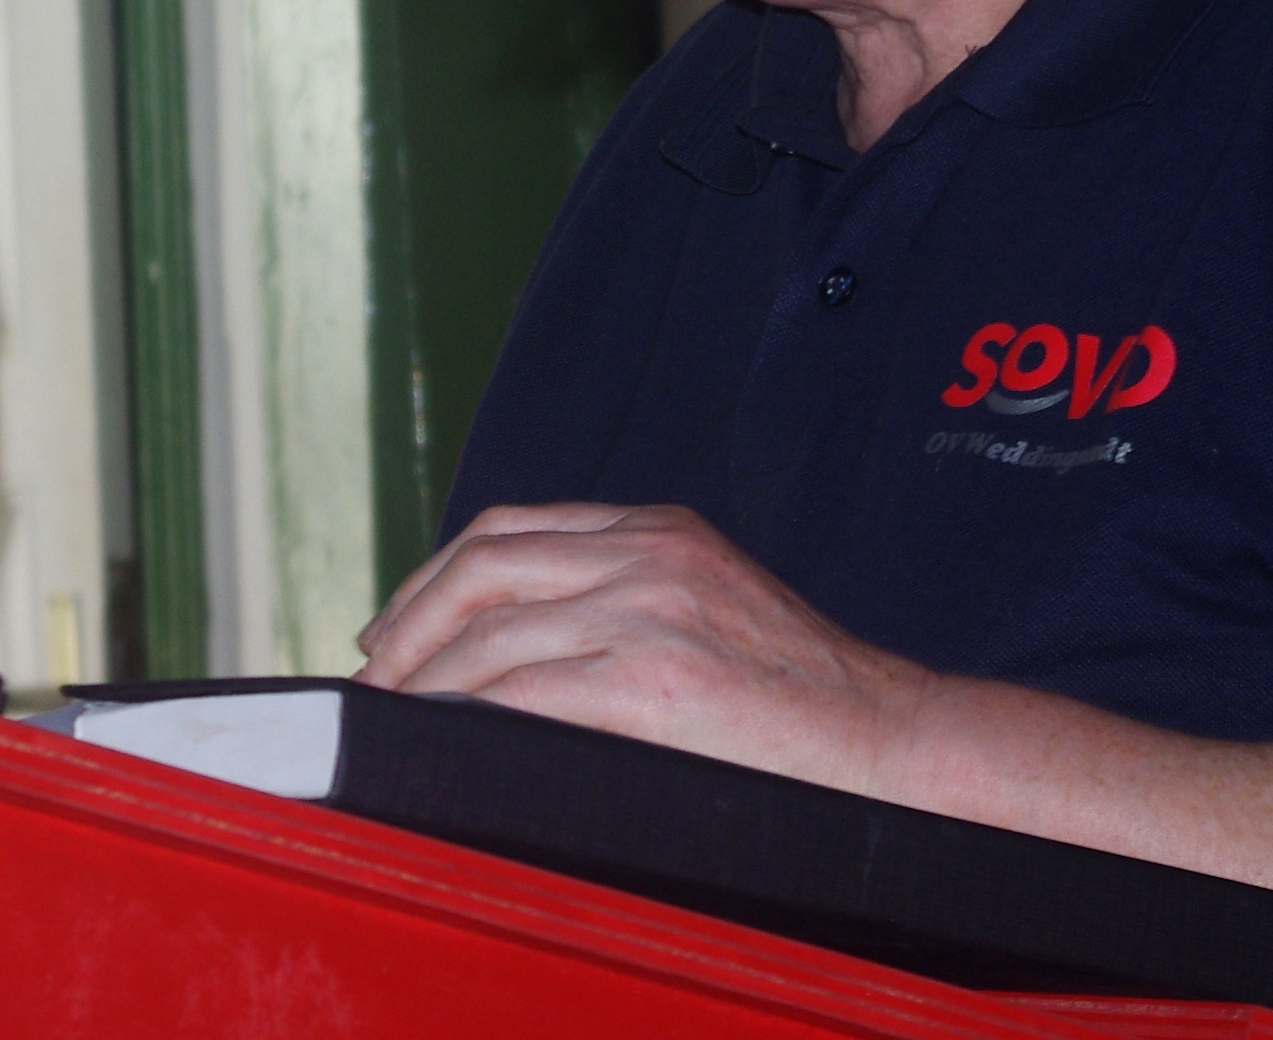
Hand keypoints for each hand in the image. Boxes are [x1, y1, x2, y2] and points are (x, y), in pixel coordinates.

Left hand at [355, 503, 933, 798]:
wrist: (897, 743)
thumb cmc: (805, 699)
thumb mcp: (711, 609)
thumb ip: (625, 604)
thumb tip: (516, 650)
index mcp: (658, 528)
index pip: (509, 530)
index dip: (434, 578)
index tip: (395, 628)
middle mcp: (648, 554)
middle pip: (483, 566)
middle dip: (409, 624)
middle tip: (374, 679)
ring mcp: (653, 612)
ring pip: (493, 635)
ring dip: (425, 684)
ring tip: (396, 722)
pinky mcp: (661, 682)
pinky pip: (529, 694)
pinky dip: (472, 718)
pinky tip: (447, 743)